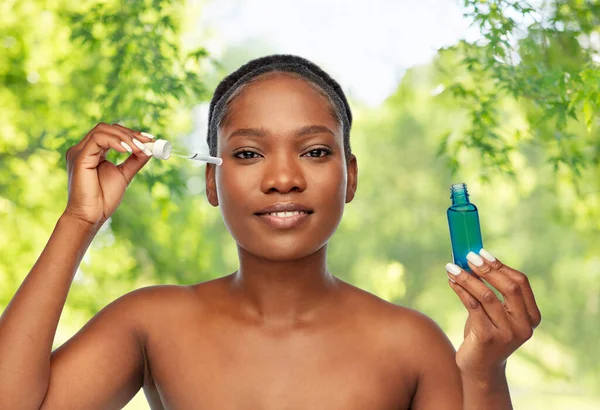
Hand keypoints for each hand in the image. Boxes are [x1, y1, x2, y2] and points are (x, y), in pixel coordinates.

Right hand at [63, 123, 154, 226]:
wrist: (91, 216)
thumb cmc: (103, 199)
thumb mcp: (124, 175)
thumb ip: (135, 160)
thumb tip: (150, 148)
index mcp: (92, 152)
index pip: (111, 133)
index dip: (131, 133)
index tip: (150, 138)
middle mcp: (83, 149)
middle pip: (107, 128)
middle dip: (130, 133)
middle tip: (148, 142)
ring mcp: (79, 152)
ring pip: (102, 130)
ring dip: (125, 137)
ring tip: (139, 148)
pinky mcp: (78, 157)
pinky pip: (97, 139)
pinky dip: (115, 141)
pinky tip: (127, 150)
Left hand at [445, 249, 541, 380]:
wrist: (479, 368)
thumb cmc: (485, 333)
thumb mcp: (495, 313)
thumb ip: (492, 291)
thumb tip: (473, 259)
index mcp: (531, 316)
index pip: (520, 283)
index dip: (500, 266)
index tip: (482, 253)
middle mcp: (523, 325)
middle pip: (508, 288)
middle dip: (486, 269)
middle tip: (468, 256)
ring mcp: (507, 333)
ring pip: (486, 296)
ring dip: (467, 278)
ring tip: (451, 267)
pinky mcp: (487, 338)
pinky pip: (472, 306)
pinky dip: (461, 290)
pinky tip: (451, 281)